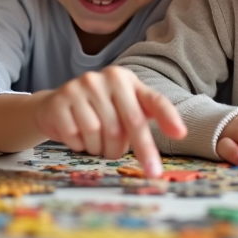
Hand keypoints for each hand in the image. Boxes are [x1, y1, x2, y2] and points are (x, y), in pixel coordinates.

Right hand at [32, 66, 186, 178]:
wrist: (56, 106)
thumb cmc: (99, 110)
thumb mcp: (123, 107)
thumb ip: (144, 116)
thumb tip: (179, 132)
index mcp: (125, 80)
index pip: (153, 101)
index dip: (168, 118)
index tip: (180, 135)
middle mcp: (104, 78)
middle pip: (127, 125)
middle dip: (129, 149)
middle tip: (124, 159)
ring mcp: (80, 87)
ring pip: (100, 133)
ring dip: (100, 149)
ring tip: (95, 143)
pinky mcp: (60, 101)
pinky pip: (76, 136)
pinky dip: (79, 145)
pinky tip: (77, 137)